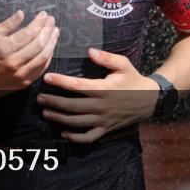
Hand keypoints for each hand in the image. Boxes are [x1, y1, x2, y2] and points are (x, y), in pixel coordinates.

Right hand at [0, 10, 59, 91]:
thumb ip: (7, 24)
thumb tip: (22, 14)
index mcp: (5, 49)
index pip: (28, 33)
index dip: (39, 23)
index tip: (43, 15)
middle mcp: (15, 62)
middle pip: (39, 44)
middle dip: (48, 30)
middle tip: (51, 20)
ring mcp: (21, 75)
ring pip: (43, 57)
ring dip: (52, 42)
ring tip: (55, 31)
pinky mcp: (24, 82)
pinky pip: (41, 68)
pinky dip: (48, 56)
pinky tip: (50, 47)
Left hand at [38, 47, 158, 142]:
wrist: (151, 99)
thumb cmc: (133, 79)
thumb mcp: (124, 64)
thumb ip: (107, 57)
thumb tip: (89, 51)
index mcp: (104, 89)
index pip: (77, 86)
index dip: (60, 81)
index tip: (47, 77)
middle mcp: (102, 106)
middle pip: (72, 106)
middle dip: (54, 102)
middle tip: (39, 98)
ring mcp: (104, 120)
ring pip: (77, 123)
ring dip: (59, 119)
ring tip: (45, 112)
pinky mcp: (106, 129)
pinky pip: (88, 137)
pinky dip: (75, 138)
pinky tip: (63, 132)